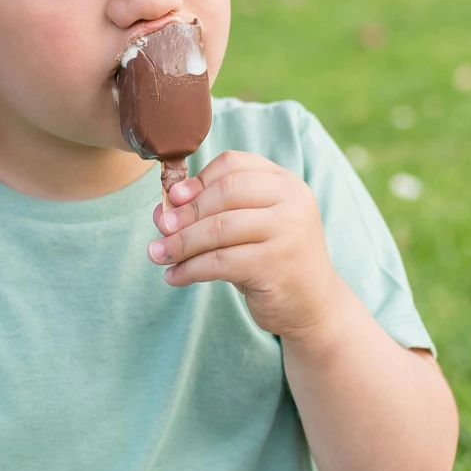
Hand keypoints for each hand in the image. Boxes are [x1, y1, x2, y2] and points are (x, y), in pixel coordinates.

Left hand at [148, 150, 355, 340]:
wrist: (313, 306)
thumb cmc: (272, 261)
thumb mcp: (246, 230)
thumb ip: (210, 214)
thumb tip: (162, 212)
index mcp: (285, 183)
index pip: (234, 164)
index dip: (199, 180)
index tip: (174, 199)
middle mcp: (292, 201)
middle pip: (226, 191)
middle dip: (186, 212)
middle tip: (162, 229)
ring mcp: (287, 232)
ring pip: (219, 228)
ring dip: (181, 243)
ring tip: (158, 254)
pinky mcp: (275, 265)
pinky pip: (219, 262)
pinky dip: (190, 269)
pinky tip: (174, 277)